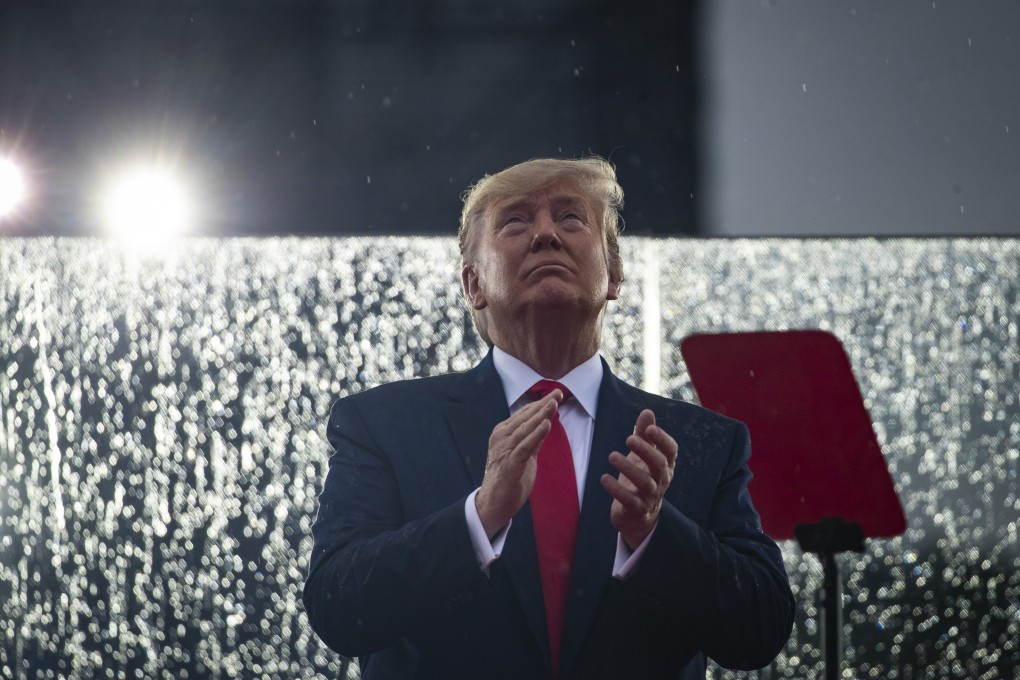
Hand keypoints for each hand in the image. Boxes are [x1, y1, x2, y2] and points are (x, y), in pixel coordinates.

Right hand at [475, 390, 562, 538]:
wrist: (493, 504)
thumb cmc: (508, 479)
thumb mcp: (524, 456)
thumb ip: (533, 440)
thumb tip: (545, 424)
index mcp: (503, 434)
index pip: (524, 415)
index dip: (540, 404)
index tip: (556, 395)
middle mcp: (502, 438)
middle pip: (525, 418)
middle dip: (543, 405)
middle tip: (558, 393)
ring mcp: (505, 450)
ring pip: (525, 429)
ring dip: (541, 415)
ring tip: (554, 403)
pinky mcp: (510, 464)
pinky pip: (525, 446)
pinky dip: (536, 435)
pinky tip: (547, 425)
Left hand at [600, 409, 677, 549]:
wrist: (638, 516)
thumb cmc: (642, 477)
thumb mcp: (642, 456)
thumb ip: (644, 434)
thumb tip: (648, 411)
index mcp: (665, 465)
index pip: (671, 450)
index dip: (662, 439)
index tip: (649, 429)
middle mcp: (662, 480)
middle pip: (659, 465)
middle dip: (646, 451)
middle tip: (629, 438)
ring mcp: (650, 496)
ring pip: (645, 482)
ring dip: (628, 468)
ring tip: (612, 456)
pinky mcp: (637, 509)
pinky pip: (629, 500)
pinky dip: (617, 490)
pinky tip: (604, 478)